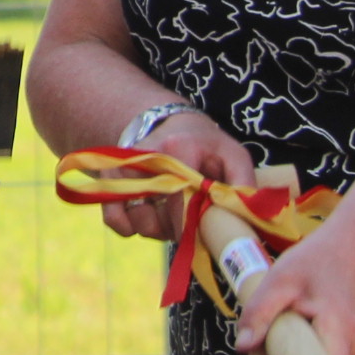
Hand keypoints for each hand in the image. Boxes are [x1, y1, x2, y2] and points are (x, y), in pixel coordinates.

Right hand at [101, 111, 255, 242]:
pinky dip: (128, 228)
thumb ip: (243, 183)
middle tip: (195, 224)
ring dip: (157, 229)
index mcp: (176, 148)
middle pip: (156, 214)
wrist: (171, 124)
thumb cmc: (206, 145)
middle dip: (178, 229)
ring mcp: (123, 170)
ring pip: (136, 218)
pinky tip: (148, 223)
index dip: (194, 223)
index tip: (207, 230)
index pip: (180, 198)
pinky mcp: (110, 181)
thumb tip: (245, 217)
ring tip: (175, 217)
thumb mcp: (233, 155)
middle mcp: (143, 157)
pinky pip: (112, 218)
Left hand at [232, 226, 354, 354]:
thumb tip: (242, 348)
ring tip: (272, 327)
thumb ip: (260, 313)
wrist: (350, 253)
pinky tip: (284, 329)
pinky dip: (290, 352)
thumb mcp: (280, 280)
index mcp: (337, 338)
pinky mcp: (339, 353)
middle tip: (260, 338)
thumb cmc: (316, 263)